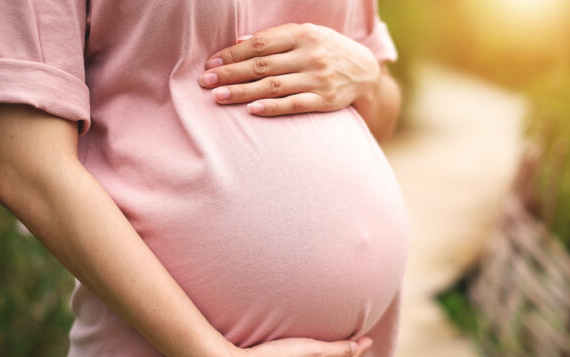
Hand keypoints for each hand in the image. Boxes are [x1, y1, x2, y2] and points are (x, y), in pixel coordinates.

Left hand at [197, 23, 380, 116]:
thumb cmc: (327, 51)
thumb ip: (275, 38)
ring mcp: (318, 78)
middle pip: (262, 65)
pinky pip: (295, 104)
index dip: (232, 54)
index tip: (210, 64)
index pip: (260, 44)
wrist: (366, 71)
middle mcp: (310, 55)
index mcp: (302, 34)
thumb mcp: (306, 35)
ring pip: (273, 86)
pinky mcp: (325, 100)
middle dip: (230, 73)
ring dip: (243, 92)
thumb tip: (240, 43)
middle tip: (204, 82)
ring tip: (218, 97)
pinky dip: (273, 107)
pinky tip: (253, 110)